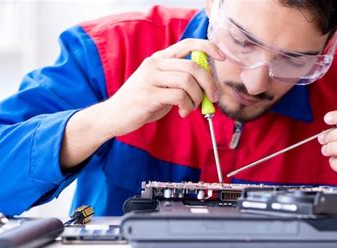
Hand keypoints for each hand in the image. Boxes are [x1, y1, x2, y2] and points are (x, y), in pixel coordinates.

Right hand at [102, 38, 225, 136]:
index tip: (222, 57)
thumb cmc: (140, 102)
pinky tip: (182, 112)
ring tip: (190, 109)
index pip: (188, 44)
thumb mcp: (160, 86)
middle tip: (212, 97)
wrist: (113, 115)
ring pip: (188, 81)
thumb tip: (207, 85)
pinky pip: (179, 96)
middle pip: (193, 66)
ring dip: (197, 98)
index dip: (208, 47)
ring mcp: (150, 78)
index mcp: (158, 59)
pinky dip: (187, 106)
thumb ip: (179, 81)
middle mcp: (154, 64)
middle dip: (209, 83)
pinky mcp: (148, 94)